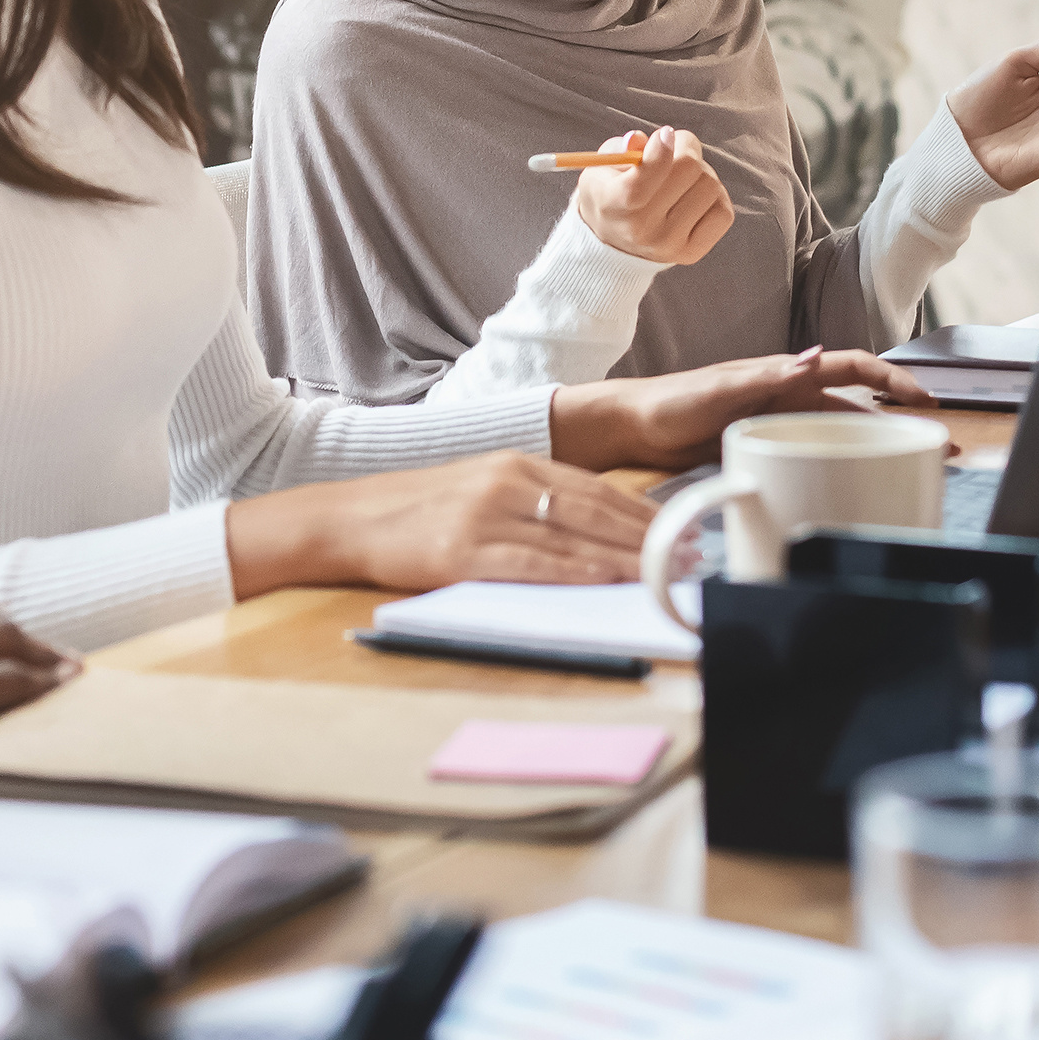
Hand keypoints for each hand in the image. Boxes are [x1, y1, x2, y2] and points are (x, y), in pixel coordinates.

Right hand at [223, 451, 659, 594]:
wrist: (348, 518)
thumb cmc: (420, 512)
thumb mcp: (484, 489)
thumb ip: (535, 501)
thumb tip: (596, 532)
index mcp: (517, 462)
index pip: (598, 487)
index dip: (645, 511)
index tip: (683, 532)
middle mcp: (507, 480)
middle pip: (595, 509)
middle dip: (648, 535)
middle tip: (690, 556)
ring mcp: (485, 515)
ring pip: (571, 535)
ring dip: (624, 556)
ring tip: (665, 572)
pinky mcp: (462, 550)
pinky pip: (530, 562)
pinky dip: (573, 571)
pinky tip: (604, 578)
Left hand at [547, 345, 935, 471]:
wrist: (629, 429)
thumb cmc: (668, 402)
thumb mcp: (718, 389)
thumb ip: (765, 377)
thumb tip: (813, 360)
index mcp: (782, 374)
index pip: (852, 368)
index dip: (892, 379)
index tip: (925, 399)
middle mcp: (787, 395)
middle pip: (857, 404)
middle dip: (900, 419)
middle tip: (936, 444)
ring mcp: (778, 423)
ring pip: (839, 432)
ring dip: (874, 445)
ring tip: (908, 466)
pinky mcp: (765, 448)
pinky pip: (812, 455)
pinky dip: (839, 466)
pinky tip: (852, 484)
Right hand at [573, 128, 734, 265]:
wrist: (613, 243)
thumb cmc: (610, 194)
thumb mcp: (602, 167)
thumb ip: (619, 149)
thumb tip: (641, 139)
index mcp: (613, 203)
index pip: (649, 173)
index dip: (662, 147)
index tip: (665, 134)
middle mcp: (642, 229)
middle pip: (689, 168)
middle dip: (685, 149)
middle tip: (676, 152)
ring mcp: (669, 244)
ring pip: (711, 186)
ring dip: (701, 173)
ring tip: (682, 178)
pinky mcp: (692, 252)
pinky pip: (724, 211)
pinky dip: (715, 198)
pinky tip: (694, 197)